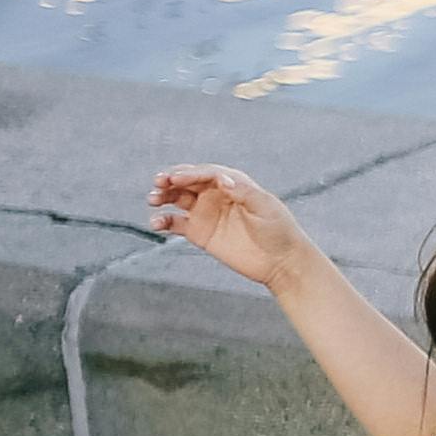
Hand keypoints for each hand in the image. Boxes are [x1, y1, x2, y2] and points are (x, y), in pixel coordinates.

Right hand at [145, 164, 312, 293]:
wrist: (282, 262)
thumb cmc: (280, 231)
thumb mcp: (265, 207)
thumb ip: (243, 191)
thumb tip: (222, 178)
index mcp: (234, 183)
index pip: (207, 173)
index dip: (190, 173)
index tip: (176, 178)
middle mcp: (217, 195)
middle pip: (188, 181)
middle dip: (171, 179)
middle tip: (159, 183)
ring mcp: (207, 213)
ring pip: (177, 198)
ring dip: (163, 196)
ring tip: (153, 199)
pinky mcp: (200, 233)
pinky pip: (175, 223)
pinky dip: (163, 220)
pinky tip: (156, 222)